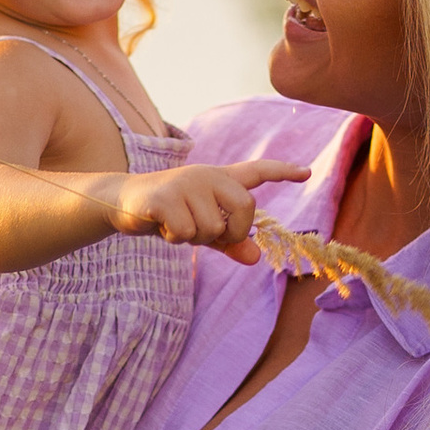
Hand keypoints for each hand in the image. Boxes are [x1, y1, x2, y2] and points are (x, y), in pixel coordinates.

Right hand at [113, 157, 305, 260]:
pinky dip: (175, 237)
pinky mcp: (165, 196)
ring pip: (211, 228)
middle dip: (231, 232)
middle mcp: (207, 175)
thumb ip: (230, 243)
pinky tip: (161, 224)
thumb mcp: (203, 230)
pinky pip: (186, 231)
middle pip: (245, 208)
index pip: (256, 172)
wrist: (123, 203)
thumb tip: (255, 258)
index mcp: (219, 179)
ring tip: (175, 224)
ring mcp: (186, 183)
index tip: (306, 172)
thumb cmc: (168, 215)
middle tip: (206, 233)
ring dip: (193, 238)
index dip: (282, 172)